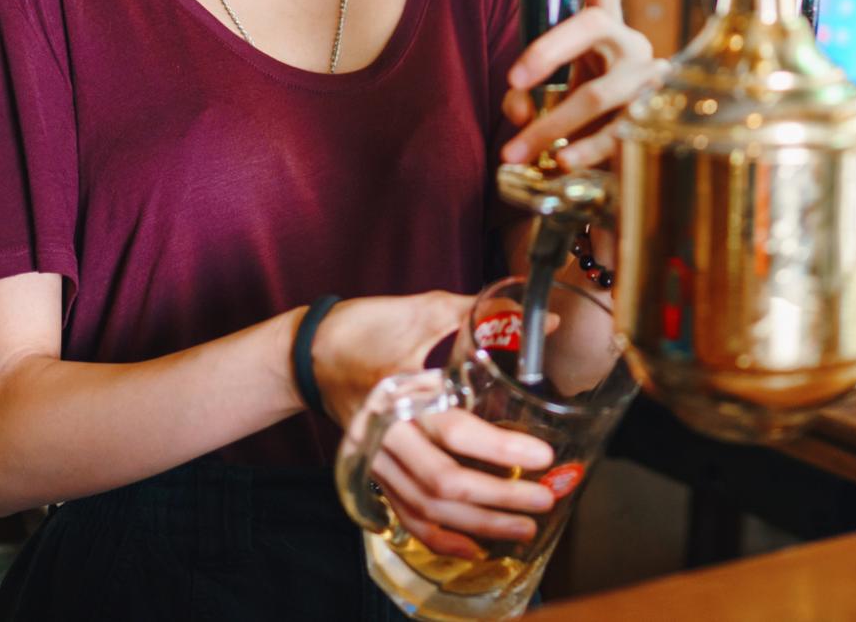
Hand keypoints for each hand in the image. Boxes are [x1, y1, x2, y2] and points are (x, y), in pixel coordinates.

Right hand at [314, 292, 555, 558]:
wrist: (309, 351)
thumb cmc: (368, 325)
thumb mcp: (425, 309)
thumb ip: (485, 315)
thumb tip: (547, 323)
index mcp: (400, 391)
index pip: (455, 431)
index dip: (501, 449)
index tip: (543, 457)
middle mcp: (385, 433)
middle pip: (443, 481)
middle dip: (498, 498)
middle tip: (544, 499)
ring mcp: (376, 459)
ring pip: (426, 507)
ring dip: (476, 525)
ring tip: (523, 528)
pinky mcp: (372, 472)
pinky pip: (405, 514)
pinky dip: (438, 537)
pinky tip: (472, 547)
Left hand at [500, 0, 663, 173]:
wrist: (636, 143)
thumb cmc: (585, 102)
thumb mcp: (554, 87)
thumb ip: (528, 93)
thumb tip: (520, 110)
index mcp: (607, 24)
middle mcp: (630, 44)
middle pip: (592, 25)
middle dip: (547, 49)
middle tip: (512, 81)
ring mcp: (645, 82)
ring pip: (596, 93)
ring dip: (550, 126)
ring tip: (511, 150)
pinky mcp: (651, 120)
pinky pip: (616, 134)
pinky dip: (583, 150)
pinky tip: (561, 162)